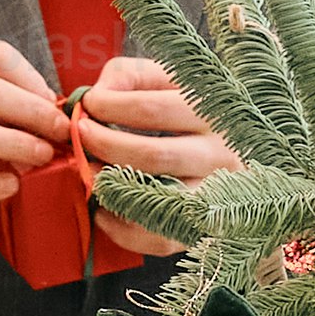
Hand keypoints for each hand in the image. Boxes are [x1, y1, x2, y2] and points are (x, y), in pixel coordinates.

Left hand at [71, 52, 233, 260]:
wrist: (234, 148)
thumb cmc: (185, 110)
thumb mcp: (163, 80)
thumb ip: (128, 76)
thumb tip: (98, 97)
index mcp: (212, 112)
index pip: (152, 109)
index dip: (109, 107)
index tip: (87, 105)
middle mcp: (220, 154)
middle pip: (153, 155)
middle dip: (104, 146)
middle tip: (80, 138)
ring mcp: (215, 196)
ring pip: (157, 200)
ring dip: (112, 189)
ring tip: (89, 174)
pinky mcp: (202, 229)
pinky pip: (158, 239)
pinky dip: (122, 228)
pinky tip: (104, 210)